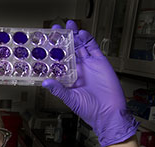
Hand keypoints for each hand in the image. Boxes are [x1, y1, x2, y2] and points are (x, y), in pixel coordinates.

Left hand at [42, 20, 137, 146]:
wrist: (109, 112)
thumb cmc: (88, 109)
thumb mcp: (70, 99)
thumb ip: (58, 89)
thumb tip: (45, 82)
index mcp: (68, 78)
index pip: (58, 62)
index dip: (52, 52)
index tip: (45, 44)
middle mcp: (77, 69)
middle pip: (68, 50)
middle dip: (62, 40)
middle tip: (55, 28)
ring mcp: (89, 65)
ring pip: (80, 46)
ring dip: (75, 36)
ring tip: (68, 25)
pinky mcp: (100, 62)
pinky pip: (93, 48)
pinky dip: (88, 40)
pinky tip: (82, 33)